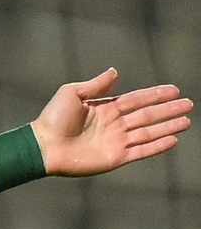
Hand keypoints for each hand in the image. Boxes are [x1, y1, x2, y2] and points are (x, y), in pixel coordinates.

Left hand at [30, 68, 192, 176]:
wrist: (43, 146)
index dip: (155, 95)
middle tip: (188, 104)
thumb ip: (95, 84)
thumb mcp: (72, 94)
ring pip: (148, 133)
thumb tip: (115, 72)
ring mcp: (115, 142)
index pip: (136, 99)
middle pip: (147, 115)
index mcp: (105, 108)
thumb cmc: (52, 119)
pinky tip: (172, 140)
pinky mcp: (114, 157)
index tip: (174, 90)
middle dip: (168, 110)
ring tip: (186, 121)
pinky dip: (157, 146)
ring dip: (167, 127)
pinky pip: (140, 151)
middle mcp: (113, 125)